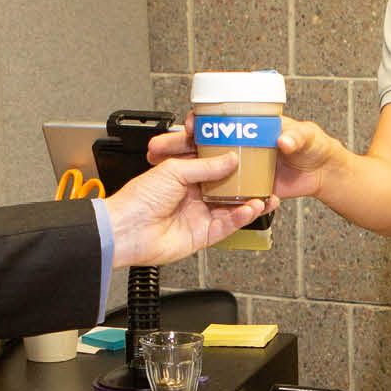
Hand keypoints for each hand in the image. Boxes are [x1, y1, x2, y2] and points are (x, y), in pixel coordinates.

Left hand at [101, 153, 276, 267]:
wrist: (125, 230)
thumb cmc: (137, 199)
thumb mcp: (173, 171)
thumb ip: (206, 166)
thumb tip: (230, 159)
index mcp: (183, 175)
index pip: (214, 166)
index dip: (232, 161)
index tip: (250, 155)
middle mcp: (193, 195)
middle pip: (227, 189)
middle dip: (247, 185)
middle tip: (264, 178)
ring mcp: (198, 215)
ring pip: (231, 209)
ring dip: (249, 203)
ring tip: (264, 196)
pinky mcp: (201, 235)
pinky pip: (226, 226)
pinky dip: (240, 218)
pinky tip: (250, 209)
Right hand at [147, 116, 344, 200]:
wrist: (323, 174)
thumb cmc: (316, 147)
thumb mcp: (308, 138)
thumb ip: (298, 138)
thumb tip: (285, 139)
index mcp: (252, 126)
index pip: (217, 117)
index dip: (199, 119)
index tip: (189, 126)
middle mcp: (240, 143)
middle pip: (201, 141)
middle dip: (177, 143)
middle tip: (158, 149)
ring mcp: (240, 165)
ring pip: (203, 164)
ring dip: (180, 165)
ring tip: (158, 166)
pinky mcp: (244, 184)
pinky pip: (221, 187)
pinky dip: (204, 189)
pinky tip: (186, 192)